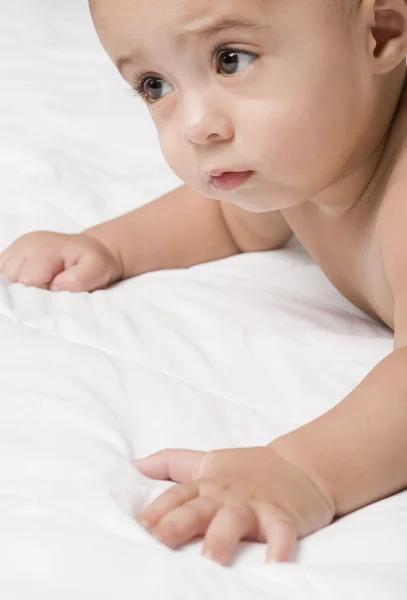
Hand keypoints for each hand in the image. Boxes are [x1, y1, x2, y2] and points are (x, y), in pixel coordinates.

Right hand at [0, 231, 121, 291]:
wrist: (90, 250)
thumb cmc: (94, 263)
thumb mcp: (96, 270)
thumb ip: (78, 279)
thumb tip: (54, 286)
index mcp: (45, 248)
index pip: (28, 281)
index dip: (40, 294)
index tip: (55, 294)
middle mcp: (26, 244)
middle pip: (11, 280)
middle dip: (27, 292)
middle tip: (49, 291)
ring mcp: (16, 248)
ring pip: (3, 278)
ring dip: (18, 288)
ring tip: (40, 287)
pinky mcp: (11, 254)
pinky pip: (2, 274)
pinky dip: (11, 283)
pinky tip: (27, 285)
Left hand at [133, 447, 334, 565]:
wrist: (301, 464)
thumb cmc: (248, 469)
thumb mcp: (206, 461)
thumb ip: (170, 463)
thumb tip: (133, 463)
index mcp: (205, 484)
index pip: (175, 496)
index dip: (156, 511)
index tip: (136, 528)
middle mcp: (225, 495)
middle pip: (196, 509)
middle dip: (176, 525)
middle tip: (157, 544)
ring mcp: (254, 504)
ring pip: (234, 520)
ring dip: (221, 538)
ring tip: (210, 560)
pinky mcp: (283, 515)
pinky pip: (281, 532)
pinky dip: (279, 547)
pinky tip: (274, 565)